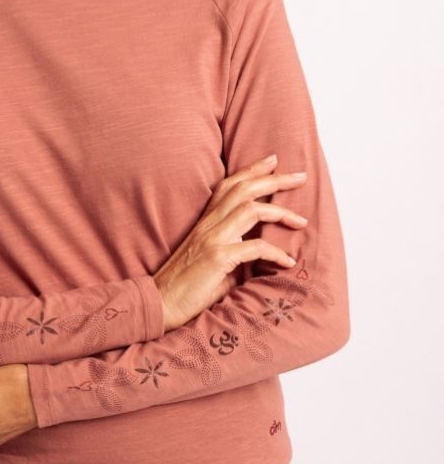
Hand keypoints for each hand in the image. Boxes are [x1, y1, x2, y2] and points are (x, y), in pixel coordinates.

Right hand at [153, 153, 308, 331]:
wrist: (160, 303)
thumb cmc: (186, 286)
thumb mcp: (213, 261)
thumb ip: (236, 251)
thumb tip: (262, 256)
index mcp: (206, 221)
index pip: (230, 185)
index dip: (252, 170)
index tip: (274, 161)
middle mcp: (209, 224)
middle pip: (244, 189)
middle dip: (275, 179)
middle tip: (301, 176)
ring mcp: (212, 238)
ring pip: (250, 209)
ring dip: (281, 211)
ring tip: (302, 220)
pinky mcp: (216, 258)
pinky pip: (255, 247)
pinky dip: (275, 253)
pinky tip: (288, 262)